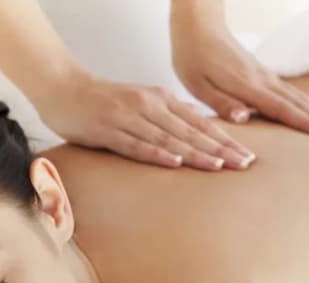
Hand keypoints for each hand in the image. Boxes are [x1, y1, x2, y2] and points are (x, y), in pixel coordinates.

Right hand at [34, 70, 255, 170]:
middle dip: (220, 149)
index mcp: (159, 100)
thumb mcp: (139, 105)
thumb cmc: (100, 102)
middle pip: (191, 132)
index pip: (199, 124)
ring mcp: (129, 118)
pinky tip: (175, 162)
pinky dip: (157, 153)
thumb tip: (189, 135)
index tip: (246, 156)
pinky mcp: (109, 130)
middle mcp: (149, 106)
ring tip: (219, 167)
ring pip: (169, 138)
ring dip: (195, 153)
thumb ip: (163, 118)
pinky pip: (136, 144)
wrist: (62, 89)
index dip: (224, 140)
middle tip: (244, 165)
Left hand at [170, 4, 308, 139]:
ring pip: (300, 97)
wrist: (198, 27)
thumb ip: (221, 103)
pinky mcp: (264, 74)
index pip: (281, 109)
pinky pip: (293, 92)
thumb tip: (244, 119)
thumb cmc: (193, 58)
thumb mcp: (197, 85)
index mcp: (247, 85)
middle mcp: (263, 80)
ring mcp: (266, 76)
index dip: (305, 124)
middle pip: (299, 104)